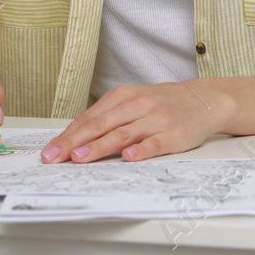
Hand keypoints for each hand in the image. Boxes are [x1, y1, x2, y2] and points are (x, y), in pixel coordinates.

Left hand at [42, 80, 228, 163]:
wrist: (205, 99)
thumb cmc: (163, 104)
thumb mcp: (134, 102)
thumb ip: (108, 118)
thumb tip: (76, 140)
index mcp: (123, 96)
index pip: (89, 118)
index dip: (67, 136)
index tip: (49, 151)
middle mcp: (138, 105)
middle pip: (101, 125)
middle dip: (74, 142)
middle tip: (55, 157)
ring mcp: (156, 120)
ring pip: (123, 134)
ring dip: (100, 147)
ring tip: (80, 158)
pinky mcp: (174, 134)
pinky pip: (155, 143)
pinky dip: (141, 150)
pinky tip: (128, 157)